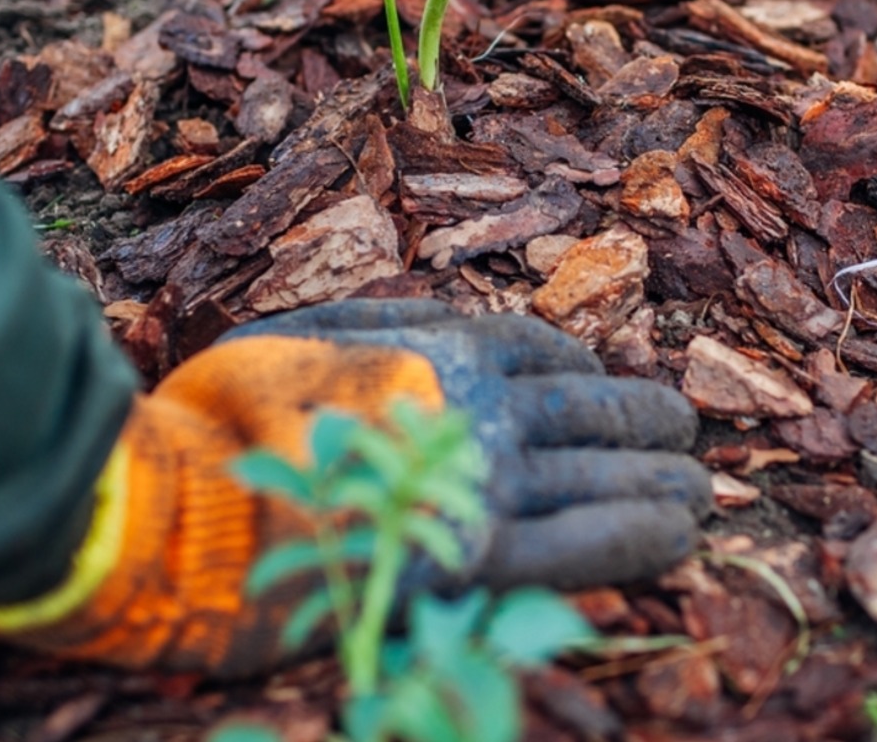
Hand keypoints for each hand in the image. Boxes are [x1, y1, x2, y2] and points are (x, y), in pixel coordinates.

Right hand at [224, 300, 708, 589]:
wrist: (180, 506)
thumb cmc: (220, 419)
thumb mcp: (299, 333)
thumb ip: (382, 320)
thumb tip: (444, 314)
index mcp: (439, 348)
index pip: (544, 349)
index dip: (585, 368)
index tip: (603, 388)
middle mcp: (480, 407)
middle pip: (594, 407)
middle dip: (647, 419)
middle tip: (683, 432)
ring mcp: (486, 482)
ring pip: (607, 471)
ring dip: (664, 478)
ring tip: (697, 489)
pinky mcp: (480, 561)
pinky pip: (590, 542)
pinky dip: (644, 534)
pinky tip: (679, 535)